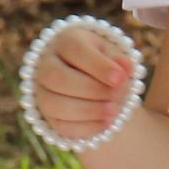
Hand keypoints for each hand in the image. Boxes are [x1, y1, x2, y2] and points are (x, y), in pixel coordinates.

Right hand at [32, 23, 140, 143]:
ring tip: (113, 111)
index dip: (98, 65)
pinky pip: (61, 126)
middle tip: (116, 95)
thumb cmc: (106, 64)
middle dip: (92, 90)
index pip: (75, 49)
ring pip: (55, 104)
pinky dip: (86, 127)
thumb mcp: (115, 56)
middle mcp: (47, 64)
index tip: (120, 78)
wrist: (95, 83)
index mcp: (66, 41)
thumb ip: (120, 61)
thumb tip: (126, 66)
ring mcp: (42, 91)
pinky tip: (105, 122)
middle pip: (59, 78)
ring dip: (88, 110)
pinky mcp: (48, 116)